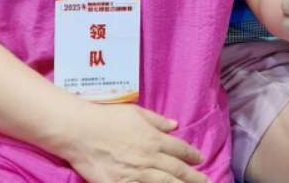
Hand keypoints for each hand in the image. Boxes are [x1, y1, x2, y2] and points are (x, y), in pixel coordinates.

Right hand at [62, 103, 207, 182]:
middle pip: (176, 171)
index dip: (192, 155)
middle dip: (193, 178)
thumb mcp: (137, 112)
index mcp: (154, 139)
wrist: (81, 132)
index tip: (200, 160)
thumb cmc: (108, 118)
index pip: (180, 149)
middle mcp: (149, 158)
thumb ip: (158, 121)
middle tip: (207, 182)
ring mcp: (135, 174)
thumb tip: (175, 124)